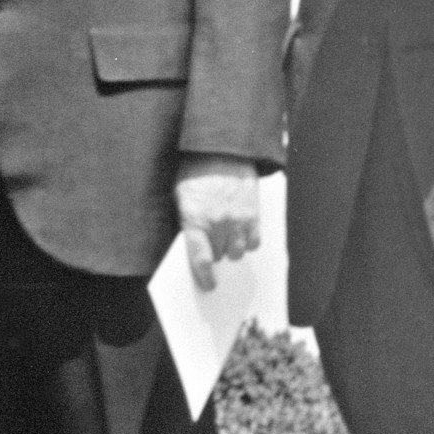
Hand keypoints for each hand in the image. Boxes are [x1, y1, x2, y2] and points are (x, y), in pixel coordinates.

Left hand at [174, 154, 260, 289]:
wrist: (221, 149)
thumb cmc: (194, 170)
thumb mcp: (179, 193)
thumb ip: (184, 219)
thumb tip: (188, 243)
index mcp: (195, 218)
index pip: (201, 258)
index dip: (205, 276)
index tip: (208, 285)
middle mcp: (218, 223)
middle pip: (219, 255)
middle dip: (214, 253)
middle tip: (211, 246)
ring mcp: (238, 220)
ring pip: (238, 251)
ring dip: (231, 248)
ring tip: (225, 237)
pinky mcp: (254, 214)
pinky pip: (254, 241)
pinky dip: (248, 241)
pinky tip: (240, 233)